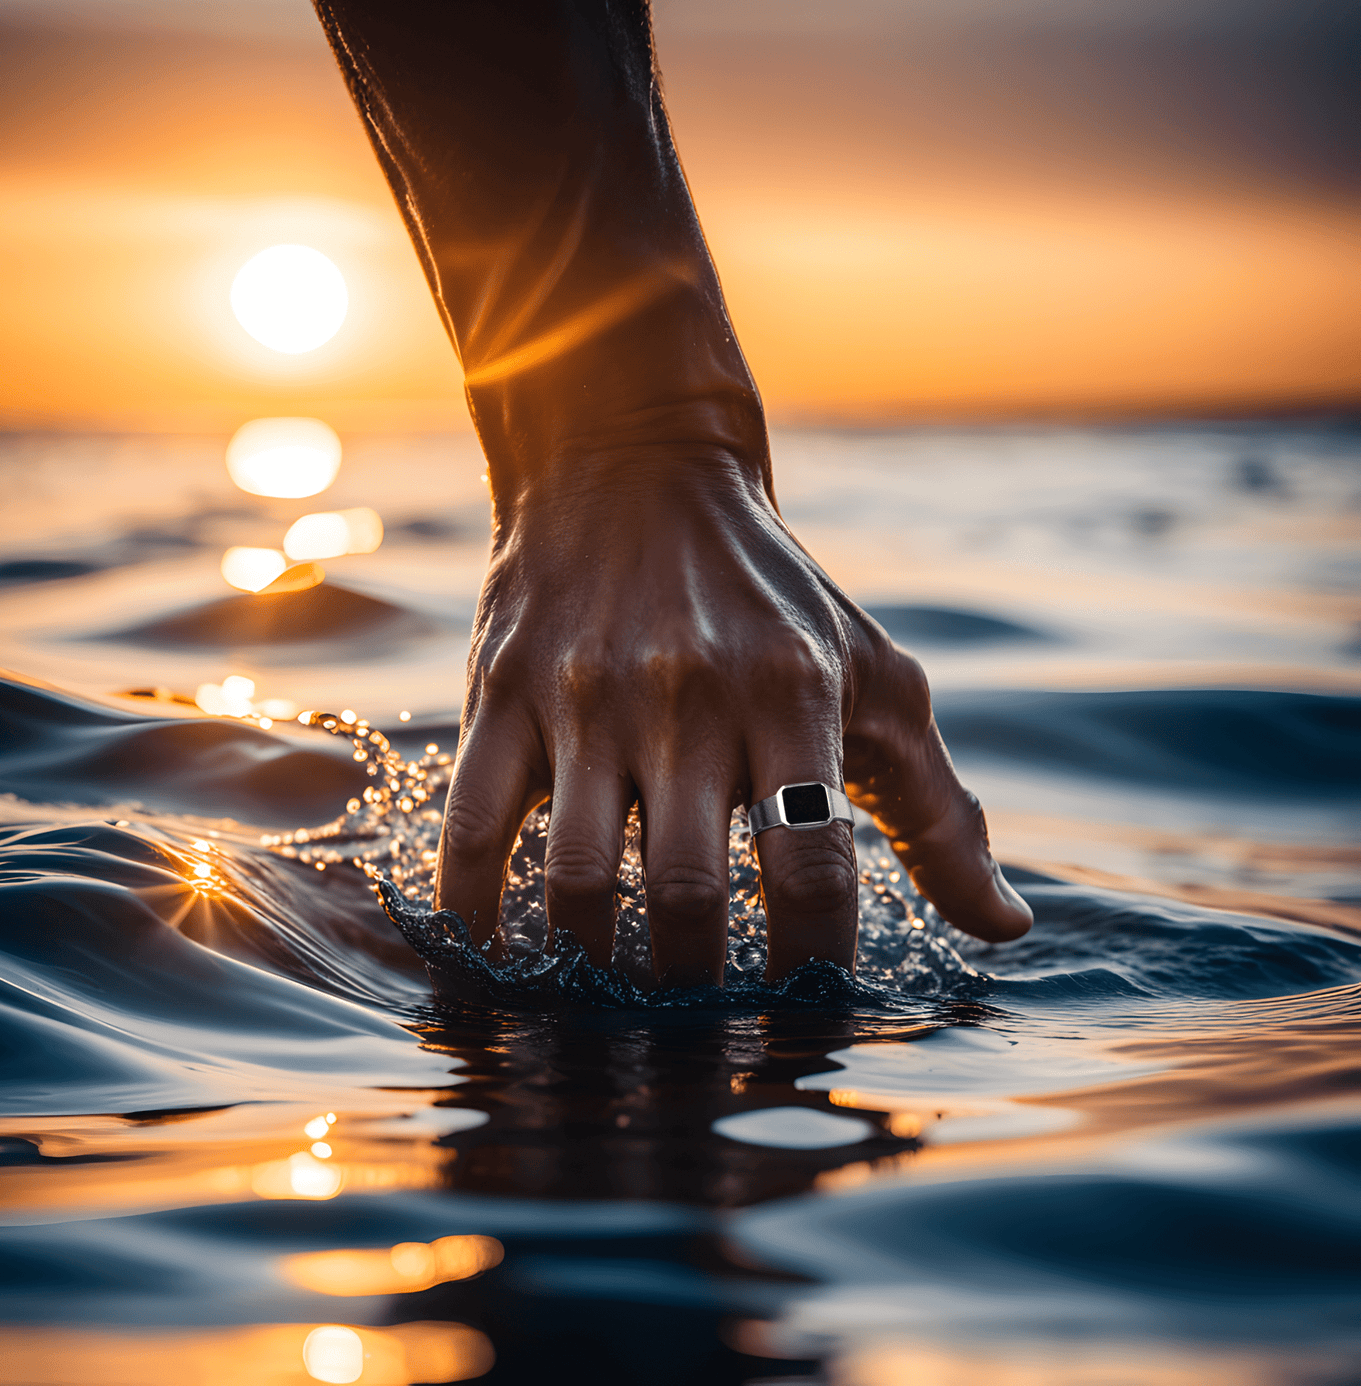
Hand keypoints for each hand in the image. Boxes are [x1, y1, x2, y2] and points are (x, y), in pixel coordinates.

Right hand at [434, 439, 1032, 984]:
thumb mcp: (874, 675)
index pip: (813, 868)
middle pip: (689, 893)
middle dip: (699, 984)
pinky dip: (476, 911)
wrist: (634, 468)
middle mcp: (687, 696)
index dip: (814, 961)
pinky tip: (501, 953)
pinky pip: (474, 828)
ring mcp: (584, 696)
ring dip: (598, 964)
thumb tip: (1004, 927)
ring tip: (619, 986)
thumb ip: (938, 807)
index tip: (806, 997)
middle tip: (703, 1010)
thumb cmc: (774, 594)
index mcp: (792, 693)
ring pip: (578, 880)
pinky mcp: (503, 693)